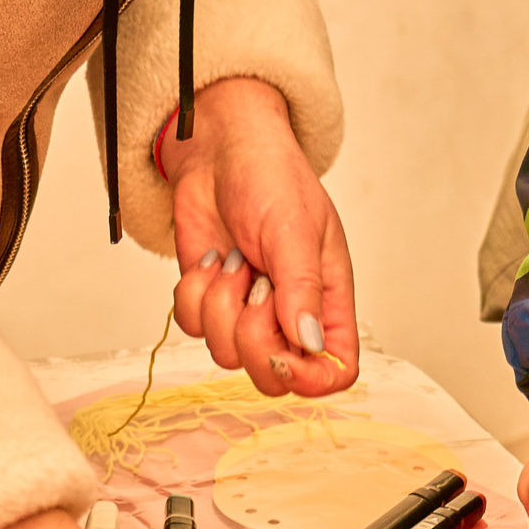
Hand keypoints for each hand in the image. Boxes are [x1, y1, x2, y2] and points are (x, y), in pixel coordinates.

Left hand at [164, 78, 358, 398]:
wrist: (218, 150)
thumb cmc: (271, 177)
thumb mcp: (295, 229)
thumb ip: (302, 289)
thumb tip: (307, 343)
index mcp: (329, 301)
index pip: (335, 370)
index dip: (310, 378)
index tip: (283, 355)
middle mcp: (289, 315)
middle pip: (273, 377)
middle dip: (253, 339)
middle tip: (254, 286)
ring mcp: (246, 312)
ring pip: (226, 354)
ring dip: (221, 304)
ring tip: (234, 259)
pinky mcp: (209, 302)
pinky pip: (193, 328)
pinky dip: (195, 294)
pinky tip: (213, 259)